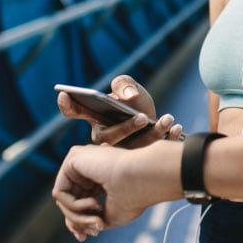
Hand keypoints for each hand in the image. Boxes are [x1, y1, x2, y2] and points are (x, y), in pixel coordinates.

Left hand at [52, 142, 181, 240]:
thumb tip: (75, 227)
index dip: (78, 222)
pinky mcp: (73, 158)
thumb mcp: (110, 215)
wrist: (143, 178)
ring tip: (98, 220)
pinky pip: (60, 192)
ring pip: (64, 199)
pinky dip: (73, 206)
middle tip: (96, 230)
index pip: (79, 200)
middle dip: (78, 221)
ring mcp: (81, 160)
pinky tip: (94, 204)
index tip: (85, 238)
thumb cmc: (135, 197)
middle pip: (69, 201)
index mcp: (100, 175)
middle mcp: (89, 165)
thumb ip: (91, 219)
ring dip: (78, 217)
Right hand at [57, 75, 183, 147]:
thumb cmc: (134, 99)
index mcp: (95, 117)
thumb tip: (127, 96)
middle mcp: (104, 137)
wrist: (153, 114)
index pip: (75, 111)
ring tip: (168, 119)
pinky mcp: (140, 158)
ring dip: (152, 133)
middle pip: (108, 138)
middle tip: (141, 117)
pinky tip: (177, 127)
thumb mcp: (129, 85)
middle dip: (125, 128)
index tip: (65, 95)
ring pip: (133, 147)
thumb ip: (124, 84)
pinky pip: (153, 152)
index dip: (68, 105)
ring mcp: (121, 150)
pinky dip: (168, 139)